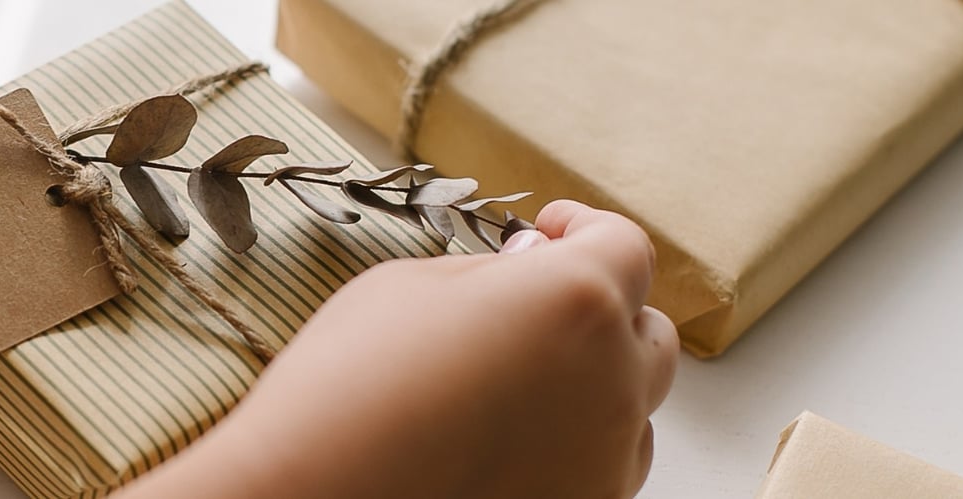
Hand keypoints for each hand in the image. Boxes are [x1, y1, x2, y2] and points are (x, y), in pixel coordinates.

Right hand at [117, 200, 678, 498]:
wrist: (315, 495)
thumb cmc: (347, 386)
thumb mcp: (408, 287)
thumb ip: (488, 275)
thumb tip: (524, 274)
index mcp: (574, 300)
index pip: (623, 245)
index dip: (584, 227)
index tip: (552, 230)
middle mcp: (612, 379)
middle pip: (647, 330)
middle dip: (600, 308)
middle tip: (534, 308)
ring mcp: (606, 457)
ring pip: (634, 406)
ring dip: (596, 382)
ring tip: (523, 383)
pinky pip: (607, 467)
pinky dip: (578, 444)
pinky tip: (516, 439)